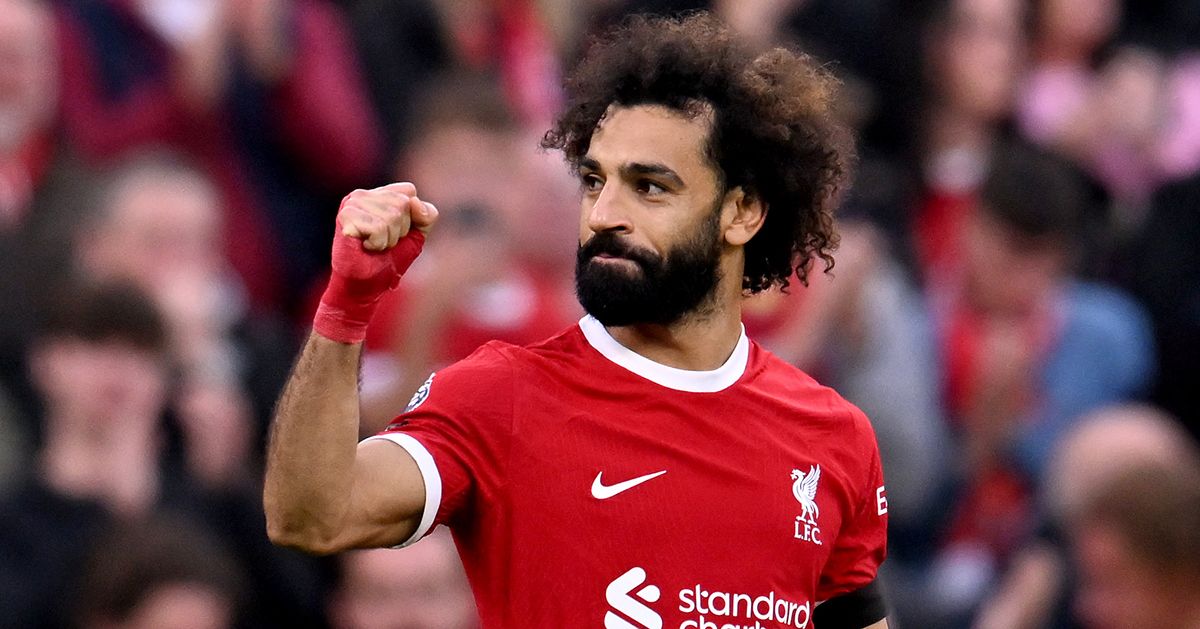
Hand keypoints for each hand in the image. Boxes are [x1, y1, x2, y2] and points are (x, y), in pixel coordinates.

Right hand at [314, 183, 438, 342]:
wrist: (366, 287)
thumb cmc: (387, 260)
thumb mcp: (416, 235)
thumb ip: (426, 215)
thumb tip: (415, 203)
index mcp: (377, 194)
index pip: (409, 192)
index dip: (410, 218)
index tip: (395, 233)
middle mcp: (362, 194)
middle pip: (402, 204)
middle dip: (399, 230)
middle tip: (383, 243)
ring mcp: (351, 204)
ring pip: (391, 215)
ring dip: (388, 239)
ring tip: (374, 246)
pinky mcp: (345, 217)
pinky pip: (378, 227)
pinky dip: (378, 243)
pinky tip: (365, 247)